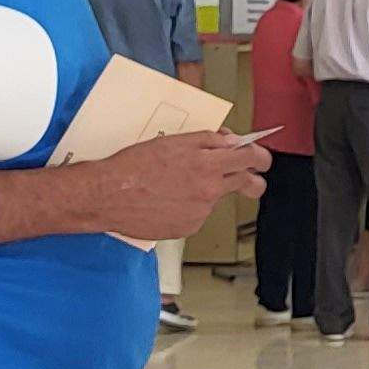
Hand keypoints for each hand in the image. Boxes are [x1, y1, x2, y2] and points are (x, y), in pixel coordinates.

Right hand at [91, 131, 270, 240]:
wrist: (107, 195)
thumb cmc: (133, 167)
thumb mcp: (173, 141)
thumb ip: (208, 141)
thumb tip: (230, 141)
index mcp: (207, 165)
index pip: (251, 159)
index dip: (261, 157)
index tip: (261, 159)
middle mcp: (209, 191)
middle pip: (248, 184)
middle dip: (252, 178)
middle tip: (247, 175)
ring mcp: (200, 212)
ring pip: (217, 197)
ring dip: (208, 189)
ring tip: (179, 184)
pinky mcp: (188, 228)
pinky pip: (198, 214)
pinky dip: (189, 206)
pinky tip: (168, 199)